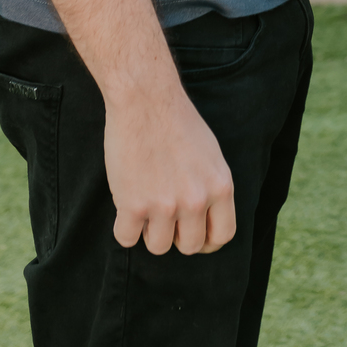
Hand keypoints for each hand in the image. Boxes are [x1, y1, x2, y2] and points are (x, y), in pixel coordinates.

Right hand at [105, 80, 235, 255]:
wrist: (146, 100)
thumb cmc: (178, 122)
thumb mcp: (211, 155)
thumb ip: (211, 189)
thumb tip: (207, 220)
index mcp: (221, 187)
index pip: (223, 235)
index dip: (207, 240)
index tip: (193, 234)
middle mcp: (197, 200)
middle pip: (190, 246)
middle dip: (177, 235)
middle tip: (165, 213)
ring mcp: (165, 206)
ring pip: (158, 246)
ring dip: (149, 230)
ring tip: (145, 200)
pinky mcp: (133, 206)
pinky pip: (126, 239)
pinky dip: (124, 226)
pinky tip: (126, 204)